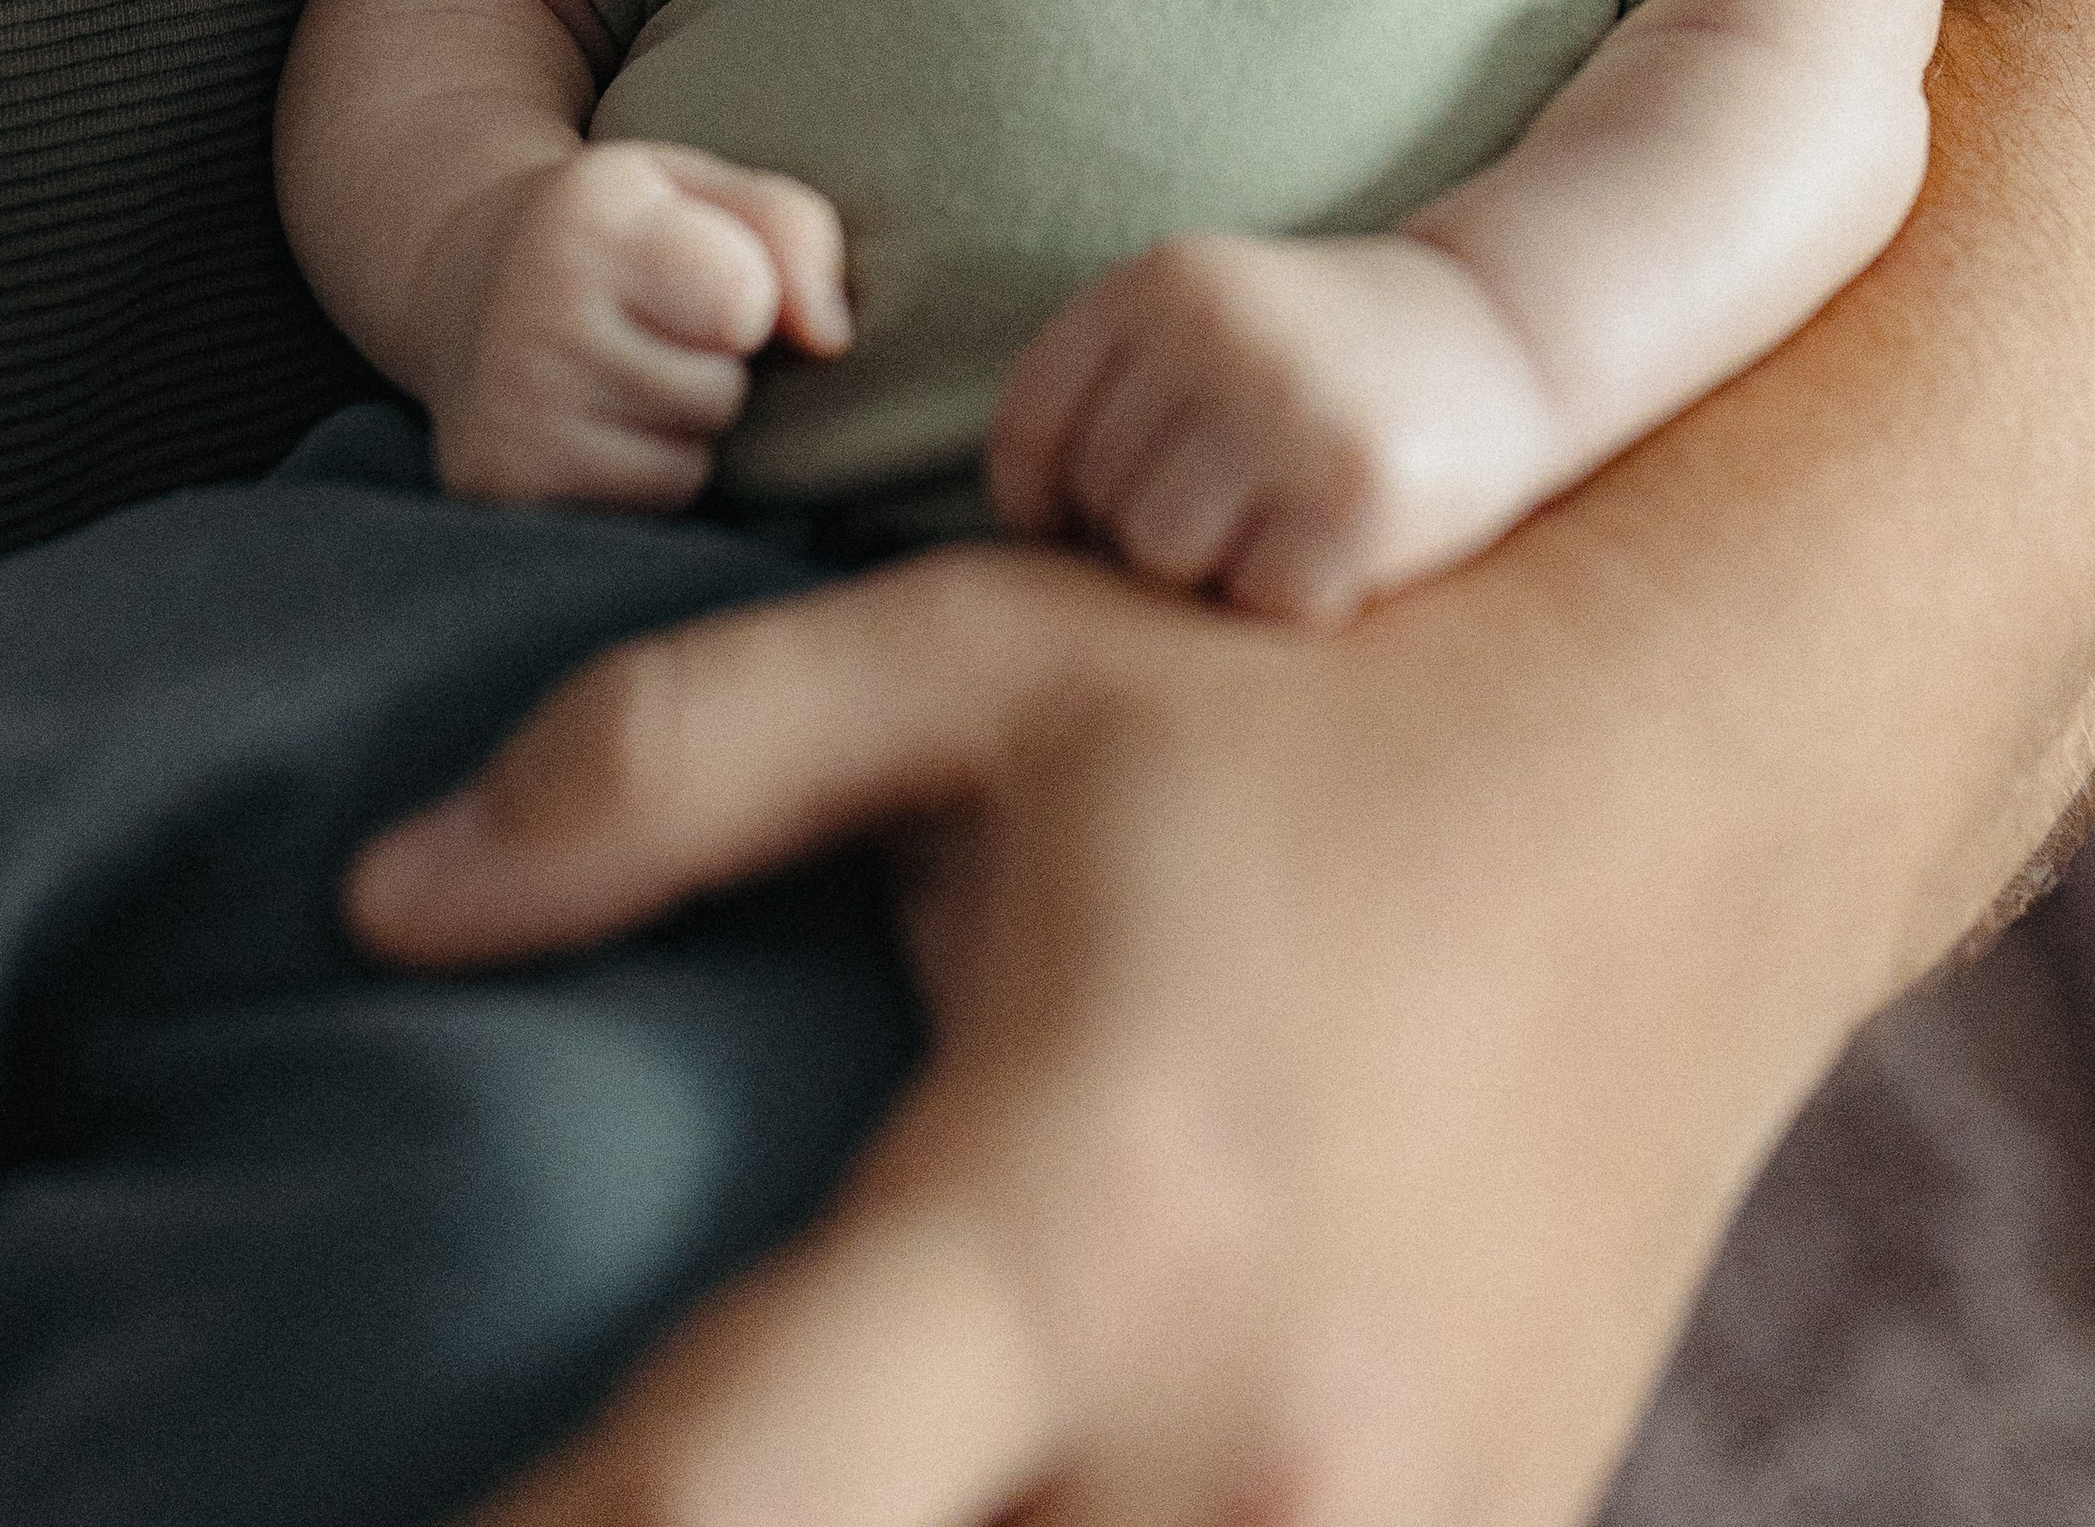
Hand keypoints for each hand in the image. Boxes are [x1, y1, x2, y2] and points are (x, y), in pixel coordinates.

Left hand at [346, 528, 1799, 1526]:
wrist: (1713, 769)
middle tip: (629, 1493)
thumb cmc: (1319, 705)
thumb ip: (658, 761)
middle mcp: (1239, 1459)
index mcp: (1076, 1222)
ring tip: (826, 1481)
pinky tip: (1015, 1486)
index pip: (695, 1522)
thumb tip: (381, 898)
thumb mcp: (983, 655)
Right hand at [429, 141, 849, 509]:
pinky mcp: (500, 486)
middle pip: (719, 393)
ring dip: (681, 429)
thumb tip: (830, 338)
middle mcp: (533, 310)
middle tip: (655, 328)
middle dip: (714, 368)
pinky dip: (643, 478)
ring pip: (686, 465)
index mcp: (591, 216)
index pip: (744, 301)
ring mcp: (509, 409)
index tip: (708, 272)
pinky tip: (599, 423)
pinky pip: (644, 510)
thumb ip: (794, 230)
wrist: (474, 288)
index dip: (753, 296)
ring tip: (627, 373)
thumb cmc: (627, 235)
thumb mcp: (706, 192)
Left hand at [986, 234, 1575, 624]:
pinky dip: (1299, 596)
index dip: (1053, 500)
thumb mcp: (1211, 319)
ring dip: (1220, 569)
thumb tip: (1030, 540)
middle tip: (1244, 502)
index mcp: (1161, 280)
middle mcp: (1215, 332)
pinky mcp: (1358, 497)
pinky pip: (1263, 602)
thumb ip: (1117, 391)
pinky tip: (1344, 543)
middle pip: (1102, 503)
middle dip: (1157, 531)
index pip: (1032, 430)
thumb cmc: (1332, 353)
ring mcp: (1287, 412)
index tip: (1104, 516)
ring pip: (1167, 558)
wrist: (1517, 327)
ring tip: (1286, 519)